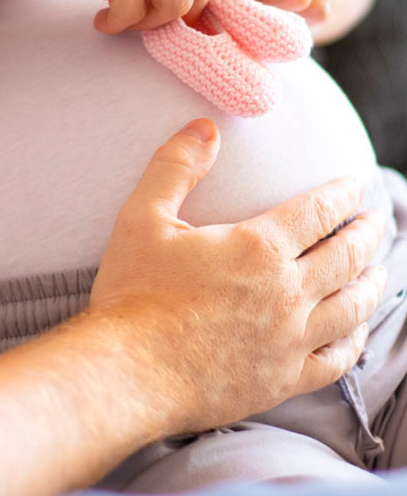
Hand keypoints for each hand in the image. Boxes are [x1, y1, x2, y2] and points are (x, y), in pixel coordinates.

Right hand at [90, 118, 386, 433]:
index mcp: (258, 248)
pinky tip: (355, 332)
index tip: (356, 184)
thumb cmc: (133, 293)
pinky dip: (353, 342)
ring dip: (371, 283)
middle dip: (367, 232)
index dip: (342, 194)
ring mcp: (289, 340)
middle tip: (379, 219)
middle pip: (345, 256)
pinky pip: (335, 362)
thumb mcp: (143, 216)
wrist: (128, 373)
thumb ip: (176, 166)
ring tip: (380, 270)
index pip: (318, 212)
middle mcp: (286, 293)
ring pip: (350, 307)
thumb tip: (206, 127)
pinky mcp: (282, 380)